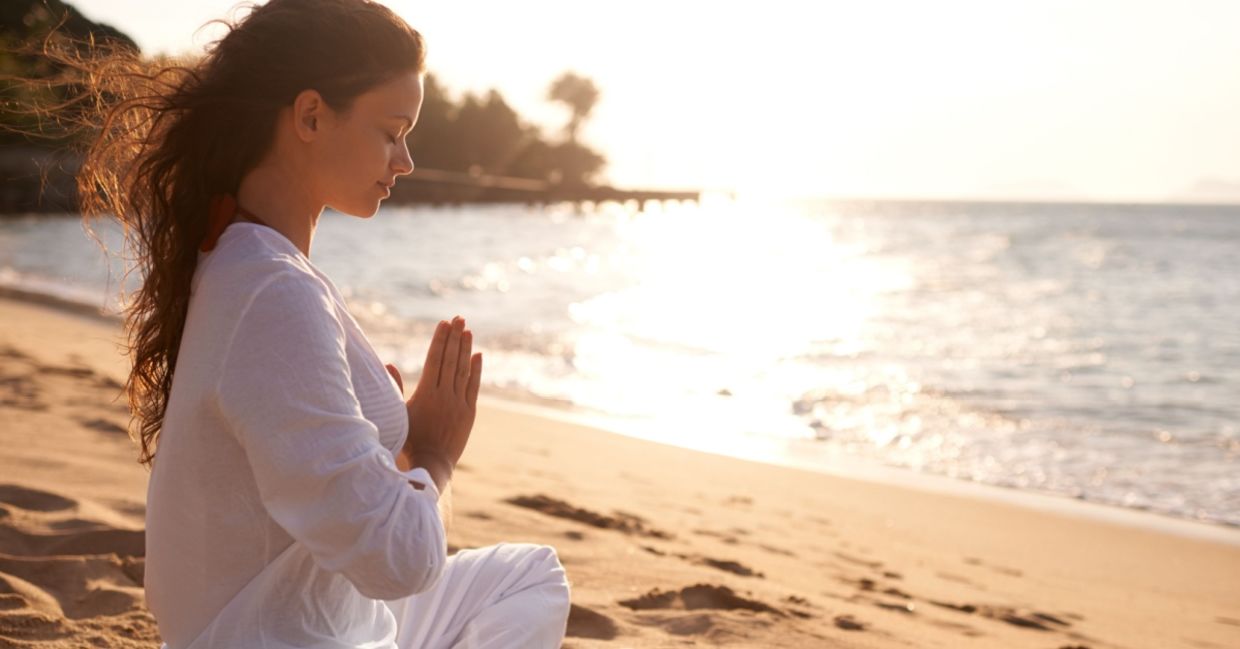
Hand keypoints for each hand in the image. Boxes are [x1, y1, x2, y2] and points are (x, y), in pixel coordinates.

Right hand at [402, 316, 481, 483]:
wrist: (431, 464)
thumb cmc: (409, 440)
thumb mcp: (398, 413)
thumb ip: (395, 388)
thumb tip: (389, 364)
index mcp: (426, 394)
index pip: (434, 359)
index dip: (440, 340)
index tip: (444, 323)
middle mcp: (444, 395)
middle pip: (450, 360)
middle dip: (454, 337)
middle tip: (458, 318)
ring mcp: (459, 403)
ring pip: (463, 370)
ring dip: (465, 349)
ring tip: (467, 330)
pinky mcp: (469, 412)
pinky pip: (474, 386)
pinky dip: (476, 370)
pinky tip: (477, 355)